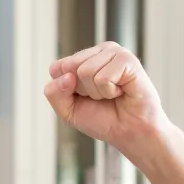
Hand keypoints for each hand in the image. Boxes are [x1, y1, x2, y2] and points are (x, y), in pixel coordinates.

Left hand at [43, 42, 170, 158]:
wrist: (129, 132)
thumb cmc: (103, 119)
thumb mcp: (67, 110)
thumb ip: (54, 93)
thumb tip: (66, 76)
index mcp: (84, 58)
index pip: (57, 68)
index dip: (66, 90)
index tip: (84, 97)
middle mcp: (99, 51)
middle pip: (69, 67)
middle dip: (81, 90)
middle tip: (100, 96)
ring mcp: (114, 53)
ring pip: (85, 71)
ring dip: (97, 92)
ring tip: (113, 94)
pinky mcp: (128, 59)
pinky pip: (103, 77)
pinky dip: (109, 92)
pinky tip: (121, 92)